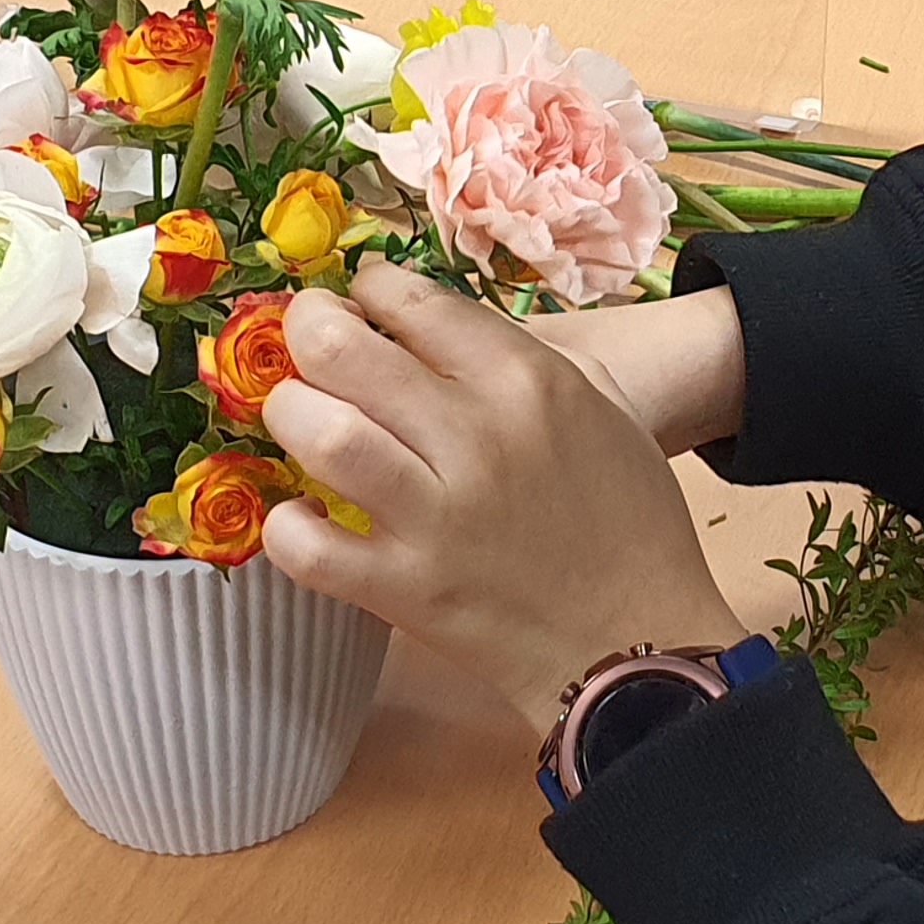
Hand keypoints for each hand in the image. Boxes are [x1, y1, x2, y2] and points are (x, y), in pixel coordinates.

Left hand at [259, 262, 747, 721]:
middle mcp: (475, 437)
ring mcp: (435, 517)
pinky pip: (308, 548)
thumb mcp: (600, 406)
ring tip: (299, 416)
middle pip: (343, 350)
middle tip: (307, 343)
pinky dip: (287, 525)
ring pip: (321, 435)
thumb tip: (431, 324)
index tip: (360, 302)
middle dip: (305, 330)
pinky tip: (301, 514)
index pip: (413, 300)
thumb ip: (521, 355)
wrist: (637, 634)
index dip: (368, 288)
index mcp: (527, 382)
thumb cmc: (625, 517)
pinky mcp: (404, 589)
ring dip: (290, 413)